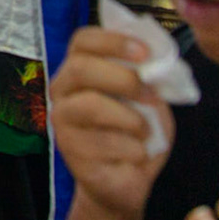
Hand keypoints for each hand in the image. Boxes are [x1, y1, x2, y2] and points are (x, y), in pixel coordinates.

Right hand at [51, 26, 173, 218]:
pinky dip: (132, 149)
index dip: (113, 40)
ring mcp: (61, 120)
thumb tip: (158, 63)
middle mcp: (62, 90)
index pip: (83, 40)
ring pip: (91, 106)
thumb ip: (149, 80)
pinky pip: (103, 142)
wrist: (128, 179)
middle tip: (150, 95)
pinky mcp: (68, 150)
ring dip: (131, 118)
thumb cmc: (138, 133)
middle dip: (123, 79)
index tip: (145, 53)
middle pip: (80, 68)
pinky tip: (136, 155)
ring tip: (145, 132)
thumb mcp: (150, 102)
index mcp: (80, 69)